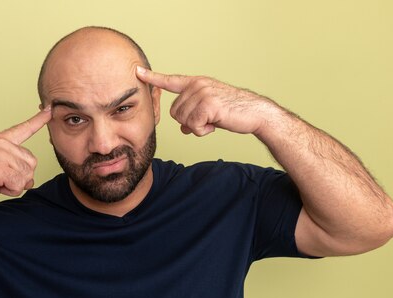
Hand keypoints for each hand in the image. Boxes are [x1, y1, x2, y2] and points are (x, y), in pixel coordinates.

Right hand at [0, 107, 51, 200]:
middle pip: (31, 164)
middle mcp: (3, 144)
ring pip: (26, 176)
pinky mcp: (1, 168)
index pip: (24, 128)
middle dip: (21, 176)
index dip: (39, 119)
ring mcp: (2, 154)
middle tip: (2, 178)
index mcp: (1, 139)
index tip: (50, 108)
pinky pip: (18, 184)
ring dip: (14, 185)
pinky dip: (9, 191)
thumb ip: (12, 164)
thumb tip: (30, 180)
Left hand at [136, 66, 276, 136]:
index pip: (170, 80)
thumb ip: (192, 115)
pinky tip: (216, 124)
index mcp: (196, 83)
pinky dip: (203, 131)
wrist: (255, 113)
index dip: (152, 78)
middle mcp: (197, 85)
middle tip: (207, 119)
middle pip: (174, 112)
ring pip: (183, 120)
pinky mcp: (208, 104)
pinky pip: (193, 126)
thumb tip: (182, 127)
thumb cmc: (232, 112)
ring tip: (214, 120)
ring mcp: (202, 93)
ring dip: (197, 127)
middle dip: (188, 122)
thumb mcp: (208, 112)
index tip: (137, 71)